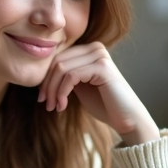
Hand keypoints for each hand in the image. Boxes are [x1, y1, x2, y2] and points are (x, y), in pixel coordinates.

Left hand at [38, 42, 160, 144]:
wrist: (127, 119)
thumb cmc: (104, 105)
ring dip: (53, 90)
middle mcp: (95, 48)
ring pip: (61, 68)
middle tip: (45, 103)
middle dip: (47, 85)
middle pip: (57, 61)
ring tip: (53, 107)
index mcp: (89, 50)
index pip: (57, 58)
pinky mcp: (102, 67)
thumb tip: (40, 73)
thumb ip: (65, 76)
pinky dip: (62, 92)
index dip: (46, 78)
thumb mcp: (79, 86)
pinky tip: (62, 106)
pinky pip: (71, 76)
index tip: (43, 98)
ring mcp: (100, 55)